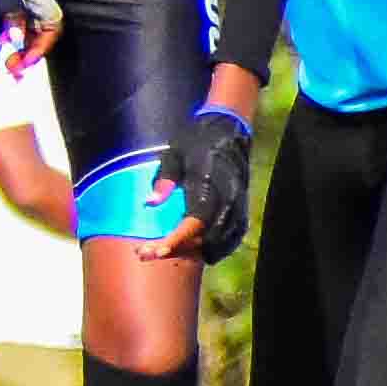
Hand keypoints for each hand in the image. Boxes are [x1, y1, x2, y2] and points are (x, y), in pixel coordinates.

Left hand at [165, 103, 259, 262]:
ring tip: (163, 251)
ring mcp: (238, 207)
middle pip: (204, 239)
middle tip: (145, 253)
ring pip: (218, 244)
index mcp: (210, 185)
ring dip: (191, 253)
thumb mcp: (173, 154)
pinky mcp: (242, 211)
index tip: (154, 252)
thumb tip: (149, 203)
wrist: (228, 132)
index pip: (194, 222)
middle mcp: (228, 200)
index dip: (175, 241)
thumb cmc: (194, 143)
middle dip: (176, 251)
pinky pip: (230, 240)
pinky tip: (191, 251)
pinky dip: (211, 250)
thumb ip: (164, 180)